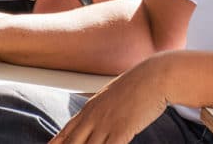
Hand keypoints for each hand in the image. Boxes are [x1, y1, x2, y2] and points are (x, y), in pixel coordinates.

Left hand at [52, 54, 173, 143]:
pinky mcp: (120, 131)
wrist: (155, 76)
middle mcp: (93, 117)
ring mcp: (105, 125)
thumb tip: (95, 115)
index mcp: (90, 108)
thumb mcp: (112, 94)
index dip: (57, 143)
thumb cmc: (137, 85)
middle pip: (72, 143)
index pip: (66, 131)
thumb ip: (100, 108)